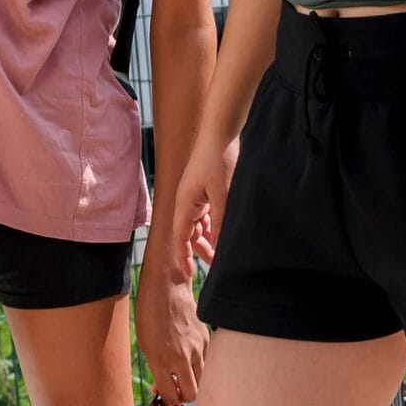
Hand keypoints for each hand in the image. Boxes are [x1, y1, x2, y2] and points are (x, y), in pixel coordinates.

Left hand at [133, 263, 206, 405]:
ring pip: (203, 380)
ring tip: (183, 376)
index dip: (170, 402)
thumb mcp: (145, 343)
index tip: (168, 399)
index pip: (172, 397)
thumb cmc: (149, 313)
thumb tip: (163, 388)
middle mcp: (182, 358)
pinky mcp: (207, 339)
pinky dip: (199, 366)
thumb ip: (156, 368)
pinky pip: (206, 362)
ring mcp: (197, 349)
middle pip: (192, 395)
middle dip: (184, 398)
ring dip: (194, 382)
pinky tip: (189, 357)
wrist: (167, 286)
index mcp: (161, 360)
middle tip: (177, 392)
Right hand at [164, 142, 234, 269]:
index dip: (184, 256)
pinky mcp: (205, 188)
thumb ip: (221, 224)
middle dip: (200, 249)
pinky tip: (224, 230)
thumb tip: (220, 249)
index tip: (190, 274)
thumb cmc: (219, 161)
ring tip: (222, 251)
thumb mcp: (223, 197)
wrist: (221, 131)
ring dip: (208, 237)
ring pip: (199, 224)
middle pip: (189, 232)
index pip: (181, 237)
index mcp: (185, 203)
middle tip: (215, 265)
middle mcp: (187, 200)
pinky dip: (213, 224)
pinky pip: (206, 213)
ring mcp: (195, 194)